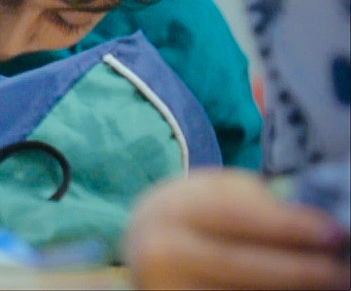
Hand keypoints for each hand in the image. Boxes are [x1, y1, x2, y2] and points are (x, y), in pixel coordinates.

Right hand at [126, 169, 349, 289]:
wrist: (145, 246)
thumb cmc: (195, 216)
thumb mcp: (216, 194)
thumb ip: (259, 204)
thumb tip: (320, 225)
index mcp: (168, 211)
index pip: (232, 217)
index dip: (287, 227)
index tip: (333, 233)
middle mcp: (158, 253)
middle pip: (240, 266)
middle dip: (300, 271)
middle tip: (342, 272)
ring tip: (328, 284)